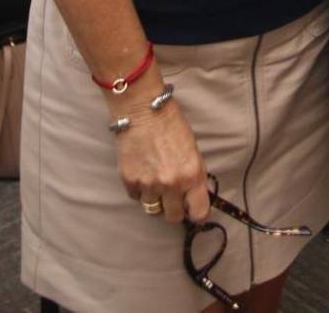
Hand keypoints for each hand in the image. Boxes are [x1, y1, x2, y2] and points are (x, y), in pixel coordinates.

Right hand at [115, 94, 210, 223]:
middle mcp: (171, 184)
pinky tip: (142, 171)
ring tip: (154, 178)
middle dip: (174, 209)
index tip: (194, 210)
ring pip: (152, 208)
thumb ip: (194, 175)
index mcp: (192, 175)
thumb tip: (195, 195)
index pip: (199, 212)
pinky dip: (139, 189)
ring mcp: (148, 184)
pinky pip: (136, 197)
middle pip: (173, 217)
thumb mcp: (193, 150)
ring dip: (154, 198)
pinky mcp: (129, 181)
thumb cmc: (171, 125)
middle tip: (172, 197)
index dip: (197, 213)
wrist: (143, 110)